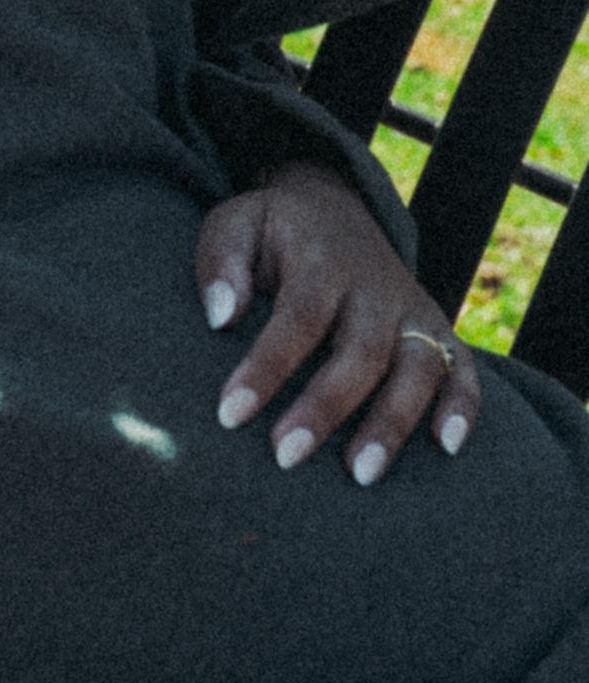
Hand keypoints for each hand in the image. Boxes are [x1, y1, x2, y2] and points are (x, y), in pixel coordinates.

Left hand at [197, 161, 479, 484]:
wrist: (333, 207)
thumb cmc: (272, 231)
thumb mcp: (234, 223)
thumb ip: (222, 262)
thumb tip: (219, 317)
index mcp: (320, 261)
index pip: (297, 319)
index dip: (265, 368)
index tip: (229, 414)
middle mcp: (374, 287)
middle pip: (360, 353)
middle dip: (325, 409)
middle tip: (284, 456)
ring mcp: (411, 308)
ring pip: (418, 368)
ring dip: (393, 423)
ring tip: (360, 475)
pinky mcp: (437, 325)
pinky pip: (463, 367)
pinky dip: (462, 406)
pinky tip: (446, 449)